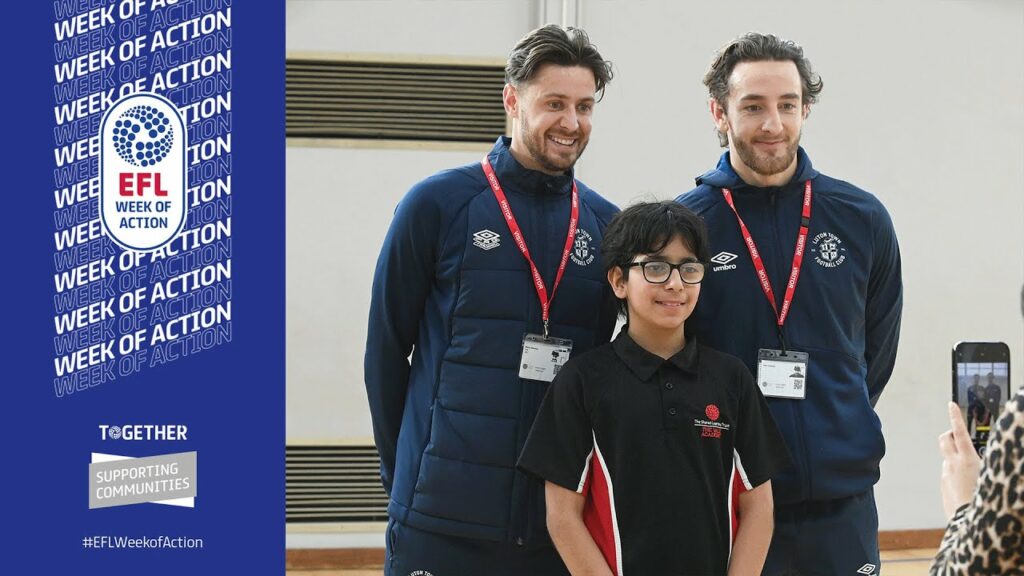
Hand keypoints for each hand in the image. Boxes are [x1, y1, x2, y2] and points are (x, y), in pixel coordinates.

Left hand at [938, 401, 981, 518]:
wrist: (971, 523)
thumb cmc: (986, 500)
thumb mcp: (992, 475)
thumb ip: (986, 462)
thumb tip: (981, 455)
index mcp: (968, 460)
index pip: (960, 432)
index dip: (955, 416)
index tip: (951, 404)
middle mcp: (953, 464)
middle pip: (944, 439)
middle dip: (949, 434)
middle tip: (958, 436)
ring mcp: (946, 475)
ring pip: (946, 457)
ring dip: (954, 456)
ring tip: (969, 467)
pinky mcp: (943, 485)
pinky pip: (947, 473)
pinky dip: (955, 473)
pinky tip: (967, 485)